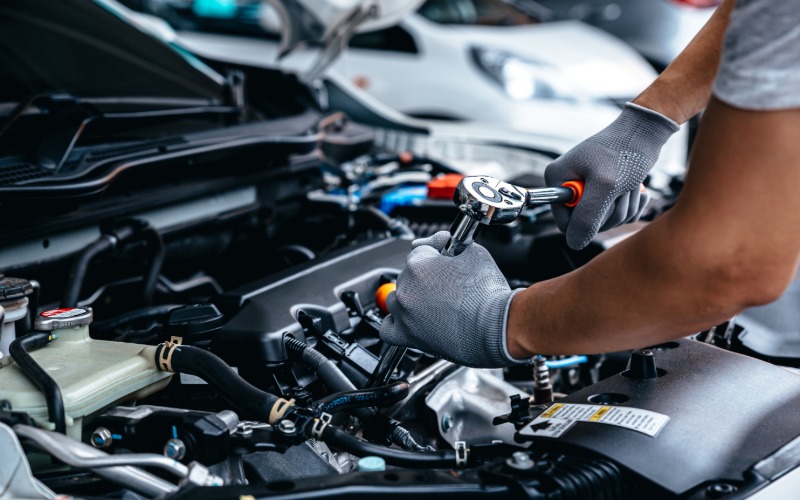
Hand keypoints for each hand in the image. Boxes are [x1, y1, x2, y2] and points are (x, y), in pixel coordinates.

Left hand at [379, 232, 532, 367]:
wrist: (496, 327)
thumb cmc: (488, 293)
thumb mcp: (474, 252)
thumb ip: (448, 240)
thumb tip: (437, 240)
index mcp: (418, 264)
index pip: (419, 251)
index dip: (435, 256)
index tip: (445, 263)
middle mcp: (406, 287)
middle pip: (407, 276)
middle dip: (425, 278)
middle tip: (447, 287)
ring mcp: (404, 313)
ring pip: (396, 299)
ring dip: (411, 299)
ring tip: (434, 304)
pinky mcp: (407, 336)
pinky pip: (387, 329)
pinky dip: (395, 323)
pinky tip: (409, 320)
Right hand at [545, 103, 678, 249]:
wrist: (645, 131)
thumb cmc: (625, 150)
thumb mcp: (605, 186)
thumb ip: (587, 217)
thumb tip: (574, 243)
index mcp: (558, 179)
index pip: (564, 222)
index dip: (586, 221)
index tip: (603, 201)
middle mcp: (568, 184)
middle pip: (586, 223)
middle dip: (610, 211)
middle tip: (620, 189)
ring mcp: (587, 189)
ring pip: (605, 220)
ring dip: (624, 207)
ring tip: (629, 185)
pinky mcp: (605, 191)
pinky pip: (617, 214)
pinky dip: (631, 205)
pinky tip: (635, 189)